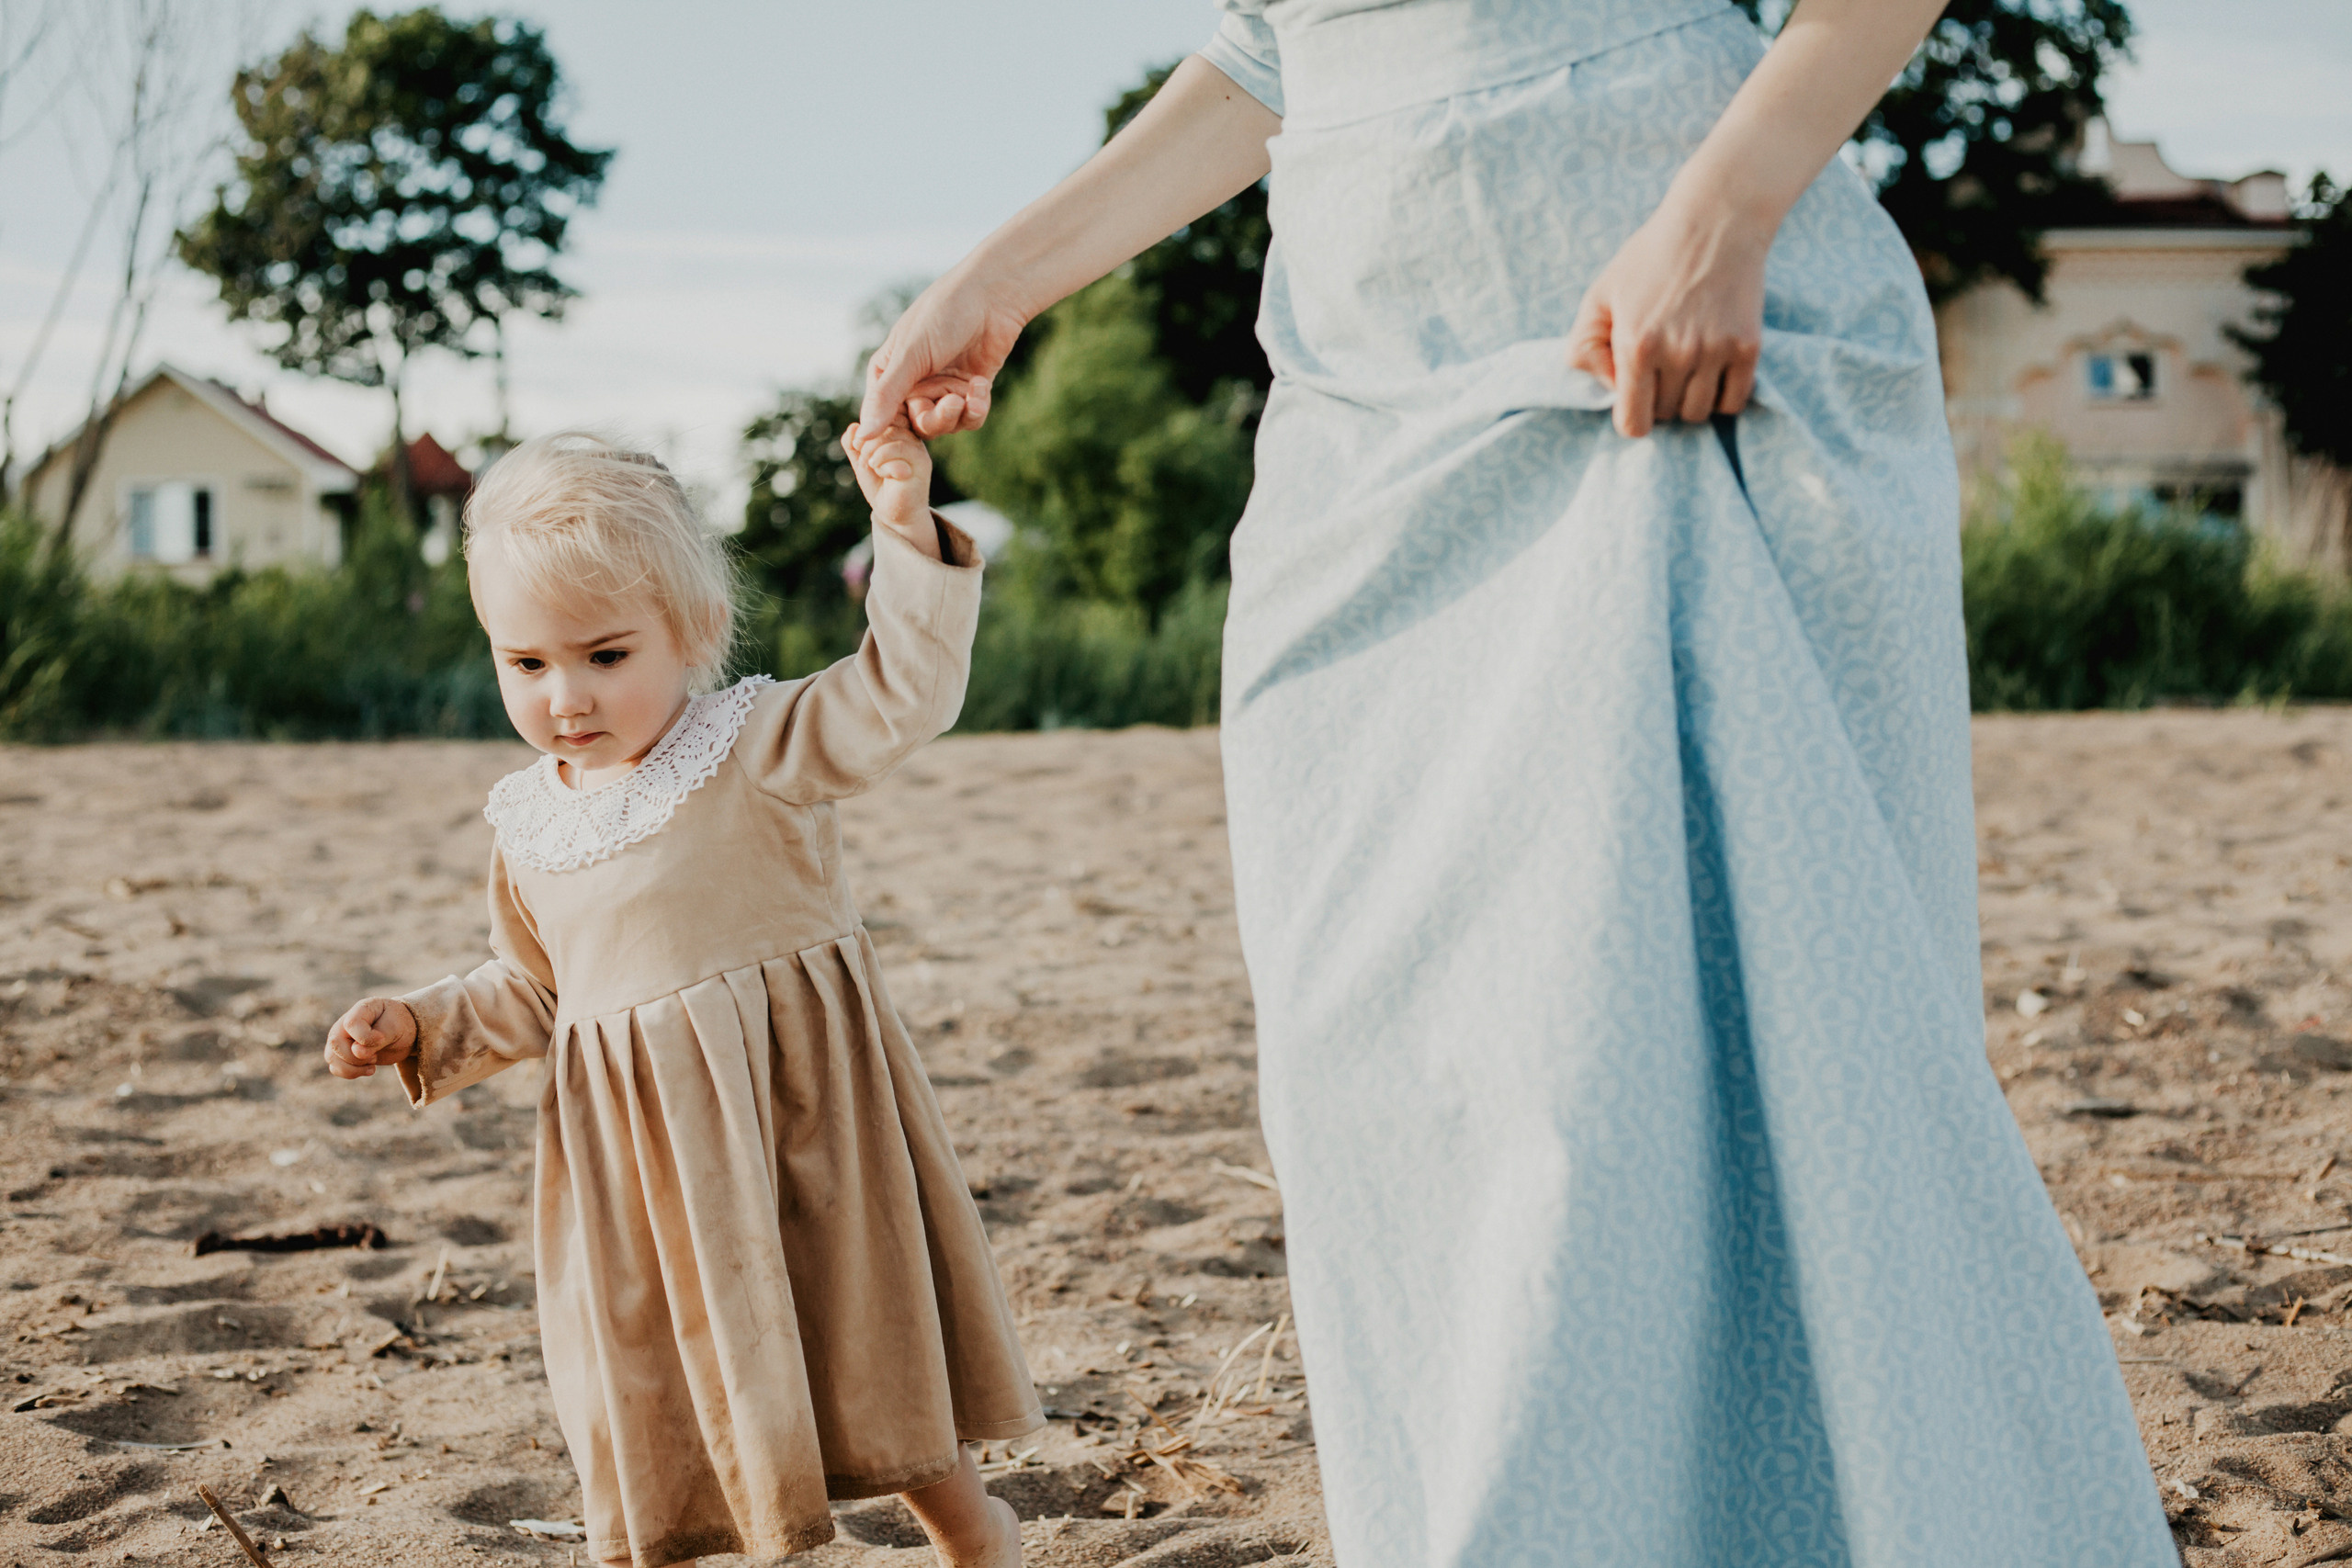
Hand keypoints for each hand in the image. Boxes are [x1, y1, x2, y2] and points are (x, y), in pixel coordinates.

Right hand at [324, 997, 415, 1079]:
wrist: (401, 1034)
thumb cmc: (399, 1025)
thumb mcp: (396, 1028)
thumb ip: (378, 1039)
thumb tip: (356, 1052)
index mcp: (361, 1009)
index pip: (351, 1024)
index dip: (366, 1037)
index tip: (383, 1039)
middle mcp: (344, 1023)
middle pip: (336, 1043)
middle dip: (357, 1057)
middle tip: (375, 1056)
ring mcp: (340, 1038)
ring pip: (332, 1058)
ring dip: (354, 1068)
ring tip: (373, 1062)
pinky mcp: (340, 1053)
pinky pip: (336, 1068)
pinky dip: (352, 1073)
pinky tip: (369, 1068)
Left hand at [841, 417, 940, 558]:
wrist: (895, 515)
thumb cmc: (881, 487)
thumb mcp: (862, 462)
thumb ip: (853, 444)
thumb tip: (852, 427)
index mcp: (898, 433)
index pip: (881, 416)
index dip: (865, 429)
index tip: (857, 447)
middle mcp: (911, 437)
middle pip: (885, 423)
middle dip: (867, 442)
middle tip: (864, 462)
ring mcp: (918, 449)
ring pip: (891, 435)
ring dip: (874, 452)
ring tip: (873, 468)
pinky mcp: (922, 463)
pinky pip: (899, 449)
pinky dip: (884, 462)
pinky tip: (885, 474)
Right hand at [859, 267, 1029, 437]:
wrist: (992, 296)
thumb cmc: (943, 314)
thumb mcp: (910, 355)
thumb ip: (887, 396)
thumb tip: (863, 436)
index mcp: (888, 374)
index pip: (882, 419)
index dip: (894, 433)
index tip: (910, 437)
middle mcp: (913, 385)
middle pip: (917, 427)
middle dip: (936, 419)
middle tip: (951, 403)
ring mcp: (942, 388)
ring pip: (946, 425)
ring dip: (958, 414)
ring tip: (970, 394)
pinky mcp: (970, 391)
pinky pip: (970, 417)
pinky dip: (977, 407)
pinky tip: (981, 385)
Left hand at [1565, 194, 1769, 438]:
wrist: (1716, 221)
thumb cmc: (1650, 258)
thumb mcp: (1600, 294)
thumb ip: (1584, 347)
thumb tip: (1605, 388)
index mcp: (1636, 346)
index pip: (1633, 424)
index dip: (1630, 415)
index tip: (1634, 396)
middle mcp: (1678, 354)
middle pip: (1666, 416)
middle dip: (1659, 400)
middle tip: (1660, 367)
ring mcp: (1717, 352)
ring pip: (1699, 413)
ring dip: (1689, 399)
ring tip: (1685, 367)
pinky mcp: (1748, 347)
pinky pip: (1734, 402)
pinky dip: (1721, 396)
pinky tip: (1712, 370)